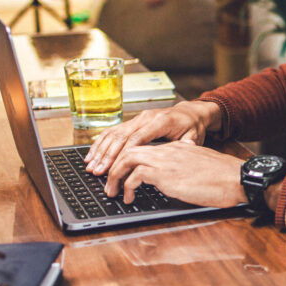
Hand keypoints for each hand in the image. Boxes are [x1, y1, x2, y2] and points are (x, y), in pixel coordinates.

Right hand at [85, 100, 220, 174]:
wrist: (189, 112)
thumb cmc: (192, 127)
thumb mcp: (194, 137)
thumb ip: (186, 146)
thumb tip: (182, 153)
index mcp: (160, 121)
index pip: (137, 138)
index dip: (124, 154)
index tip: (114, 169)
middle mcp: (145, 118)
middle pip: (121, 137)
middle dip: (108, 157)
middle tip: (98, 173)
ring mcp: (137, 118)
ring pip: (114, 134)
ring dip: (101, 151)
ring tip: (91, 166)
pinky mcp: (133, 122)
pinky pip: (114, 131)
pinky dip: (102, 143)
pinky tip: (93, 154)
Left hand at [104, 140, 245, 207]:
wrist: (235, 178)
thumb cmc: (223, 178)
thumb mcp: (199, 170)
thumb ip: (184, 169)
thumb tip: (175, 180)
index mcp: (176, 149)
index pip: (145, 149)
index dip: (129, 161)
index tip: (122, 174)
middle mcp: (167, 151)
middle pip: (129, 149)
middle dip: (114, 166)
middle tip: (109, 183)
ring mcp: (165, 160)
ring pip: (127, 159)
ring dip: (115, 176)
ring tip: (114, 192)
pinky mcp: (165, 174)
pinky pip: (135, 175)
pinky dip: (128, 187)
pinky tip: (130, 197)